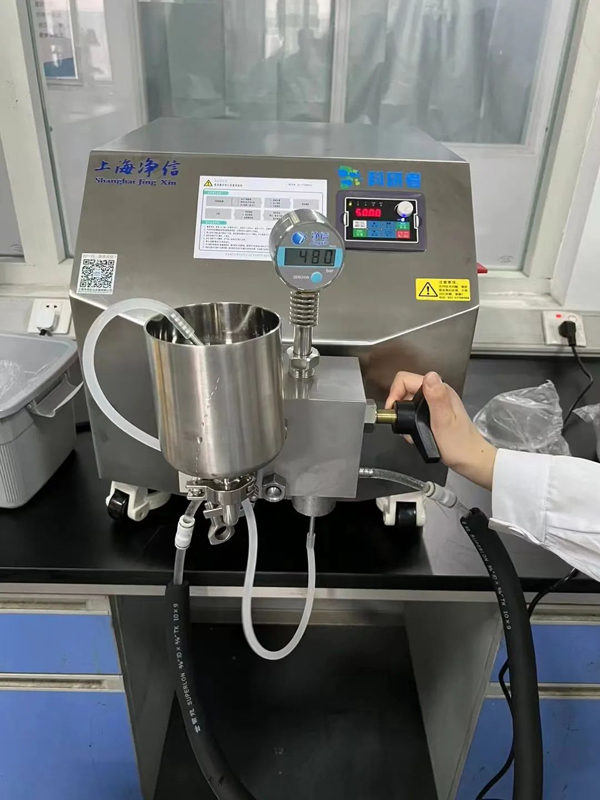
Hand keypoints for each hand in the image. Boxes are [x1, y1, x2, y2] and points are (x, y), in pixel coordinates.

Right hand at [386, 371, 496, 489]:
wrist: (470, 460)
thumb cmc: (458, 444)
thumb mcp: (444, 420)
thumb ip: (436, 397)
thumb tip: (430, 376)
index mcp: (440, 390)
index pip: (406, 379)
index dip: (395, 393)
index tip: (394, 411)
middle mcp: (438, 393)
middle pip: (406, 389)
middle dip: (400, 407)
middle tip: (403, 424)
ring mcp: (436, 403)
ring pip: (409, 402)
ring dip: (405, 417)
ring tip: (411, 432)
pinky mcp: (434, 413)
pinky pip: (415, 412)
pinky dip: (411, 423)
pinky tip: (417, 434)